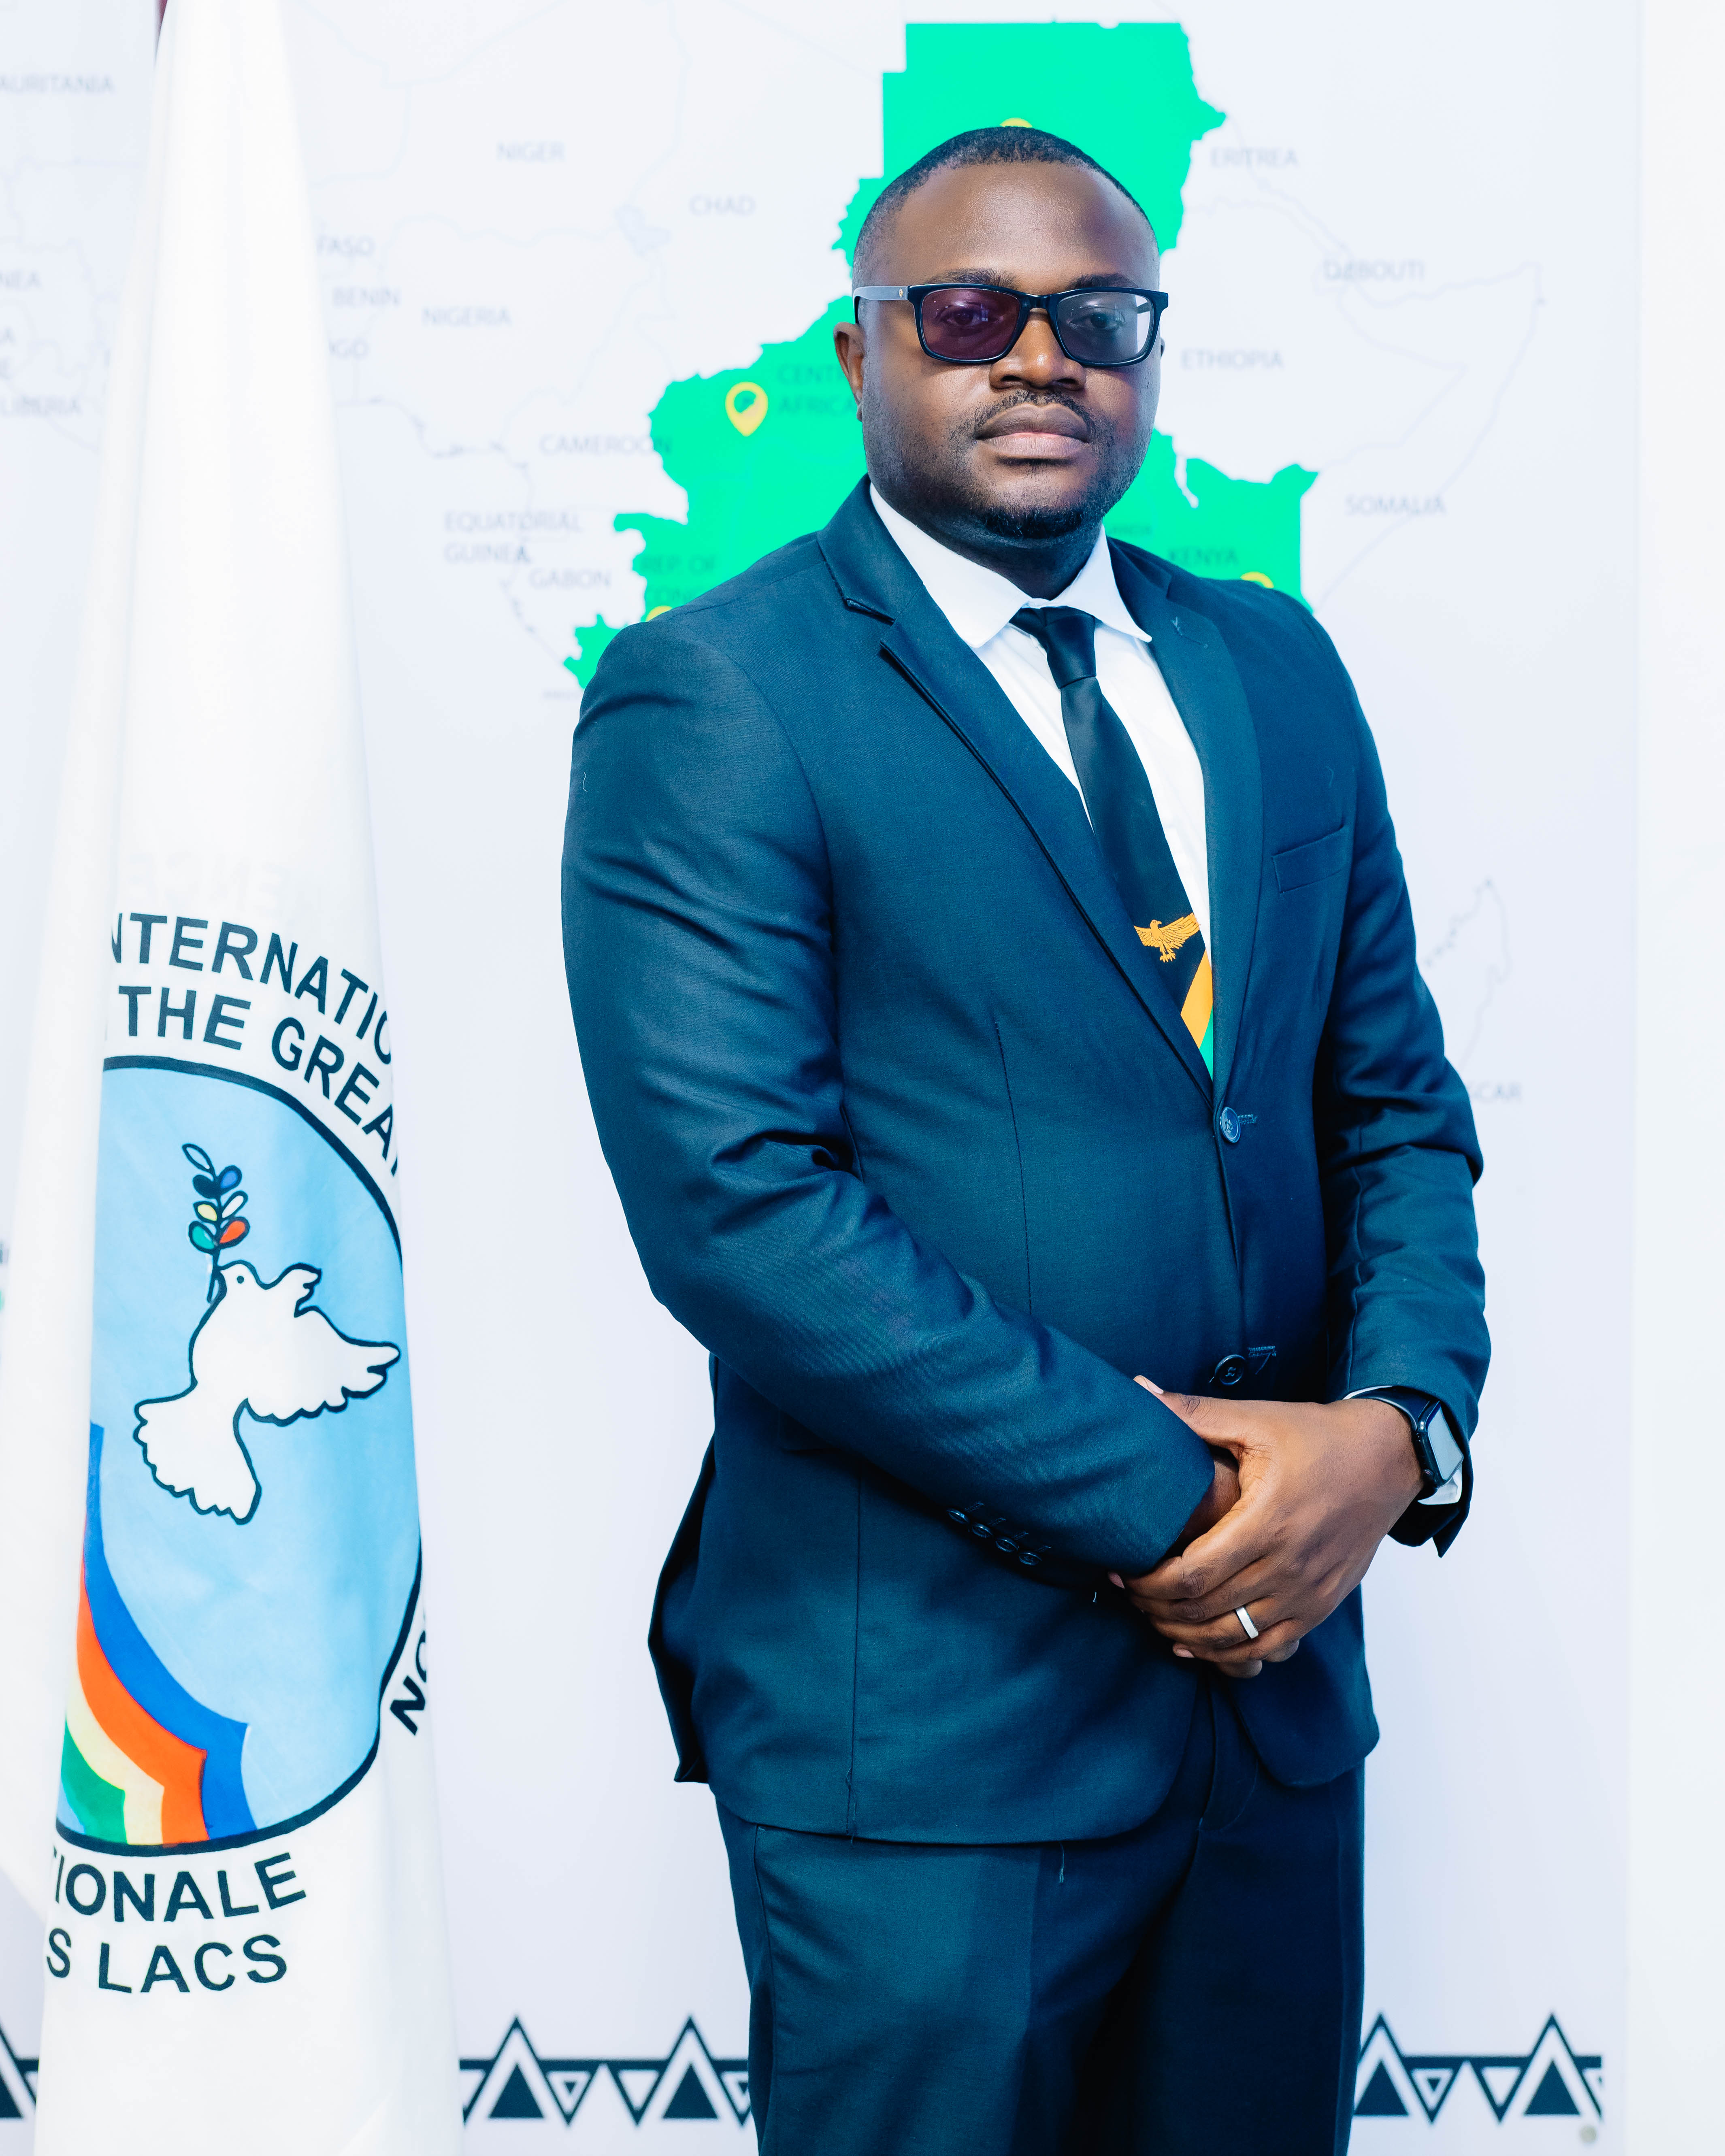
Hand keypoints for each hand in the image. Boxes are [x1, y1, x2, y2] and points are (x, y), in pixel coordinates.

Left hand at [1122, 1390, 1421, 1675]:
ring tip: (1155, 1617)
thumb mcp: (1255, 1419)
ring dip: (1188, 1635)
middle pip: (1207, 1610)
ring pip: (1235, 1637)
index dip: (1148, 1583)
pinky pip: (1270, 1647)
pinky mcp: (1323, 1605)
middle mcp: (1290, 1565)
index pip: (1192, 1575)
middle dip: (1158, 1609)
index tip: (1123, 1572)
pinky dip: (1230, 1653)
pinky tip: (1199, 1643)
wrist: (1388, 1459)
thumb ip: (1193, 1413)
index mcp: (1266, 1521)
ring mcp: (1309, 1592)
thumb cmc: (1317, 1436)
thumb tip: (1137, 1387)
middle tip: (1129, 1595)